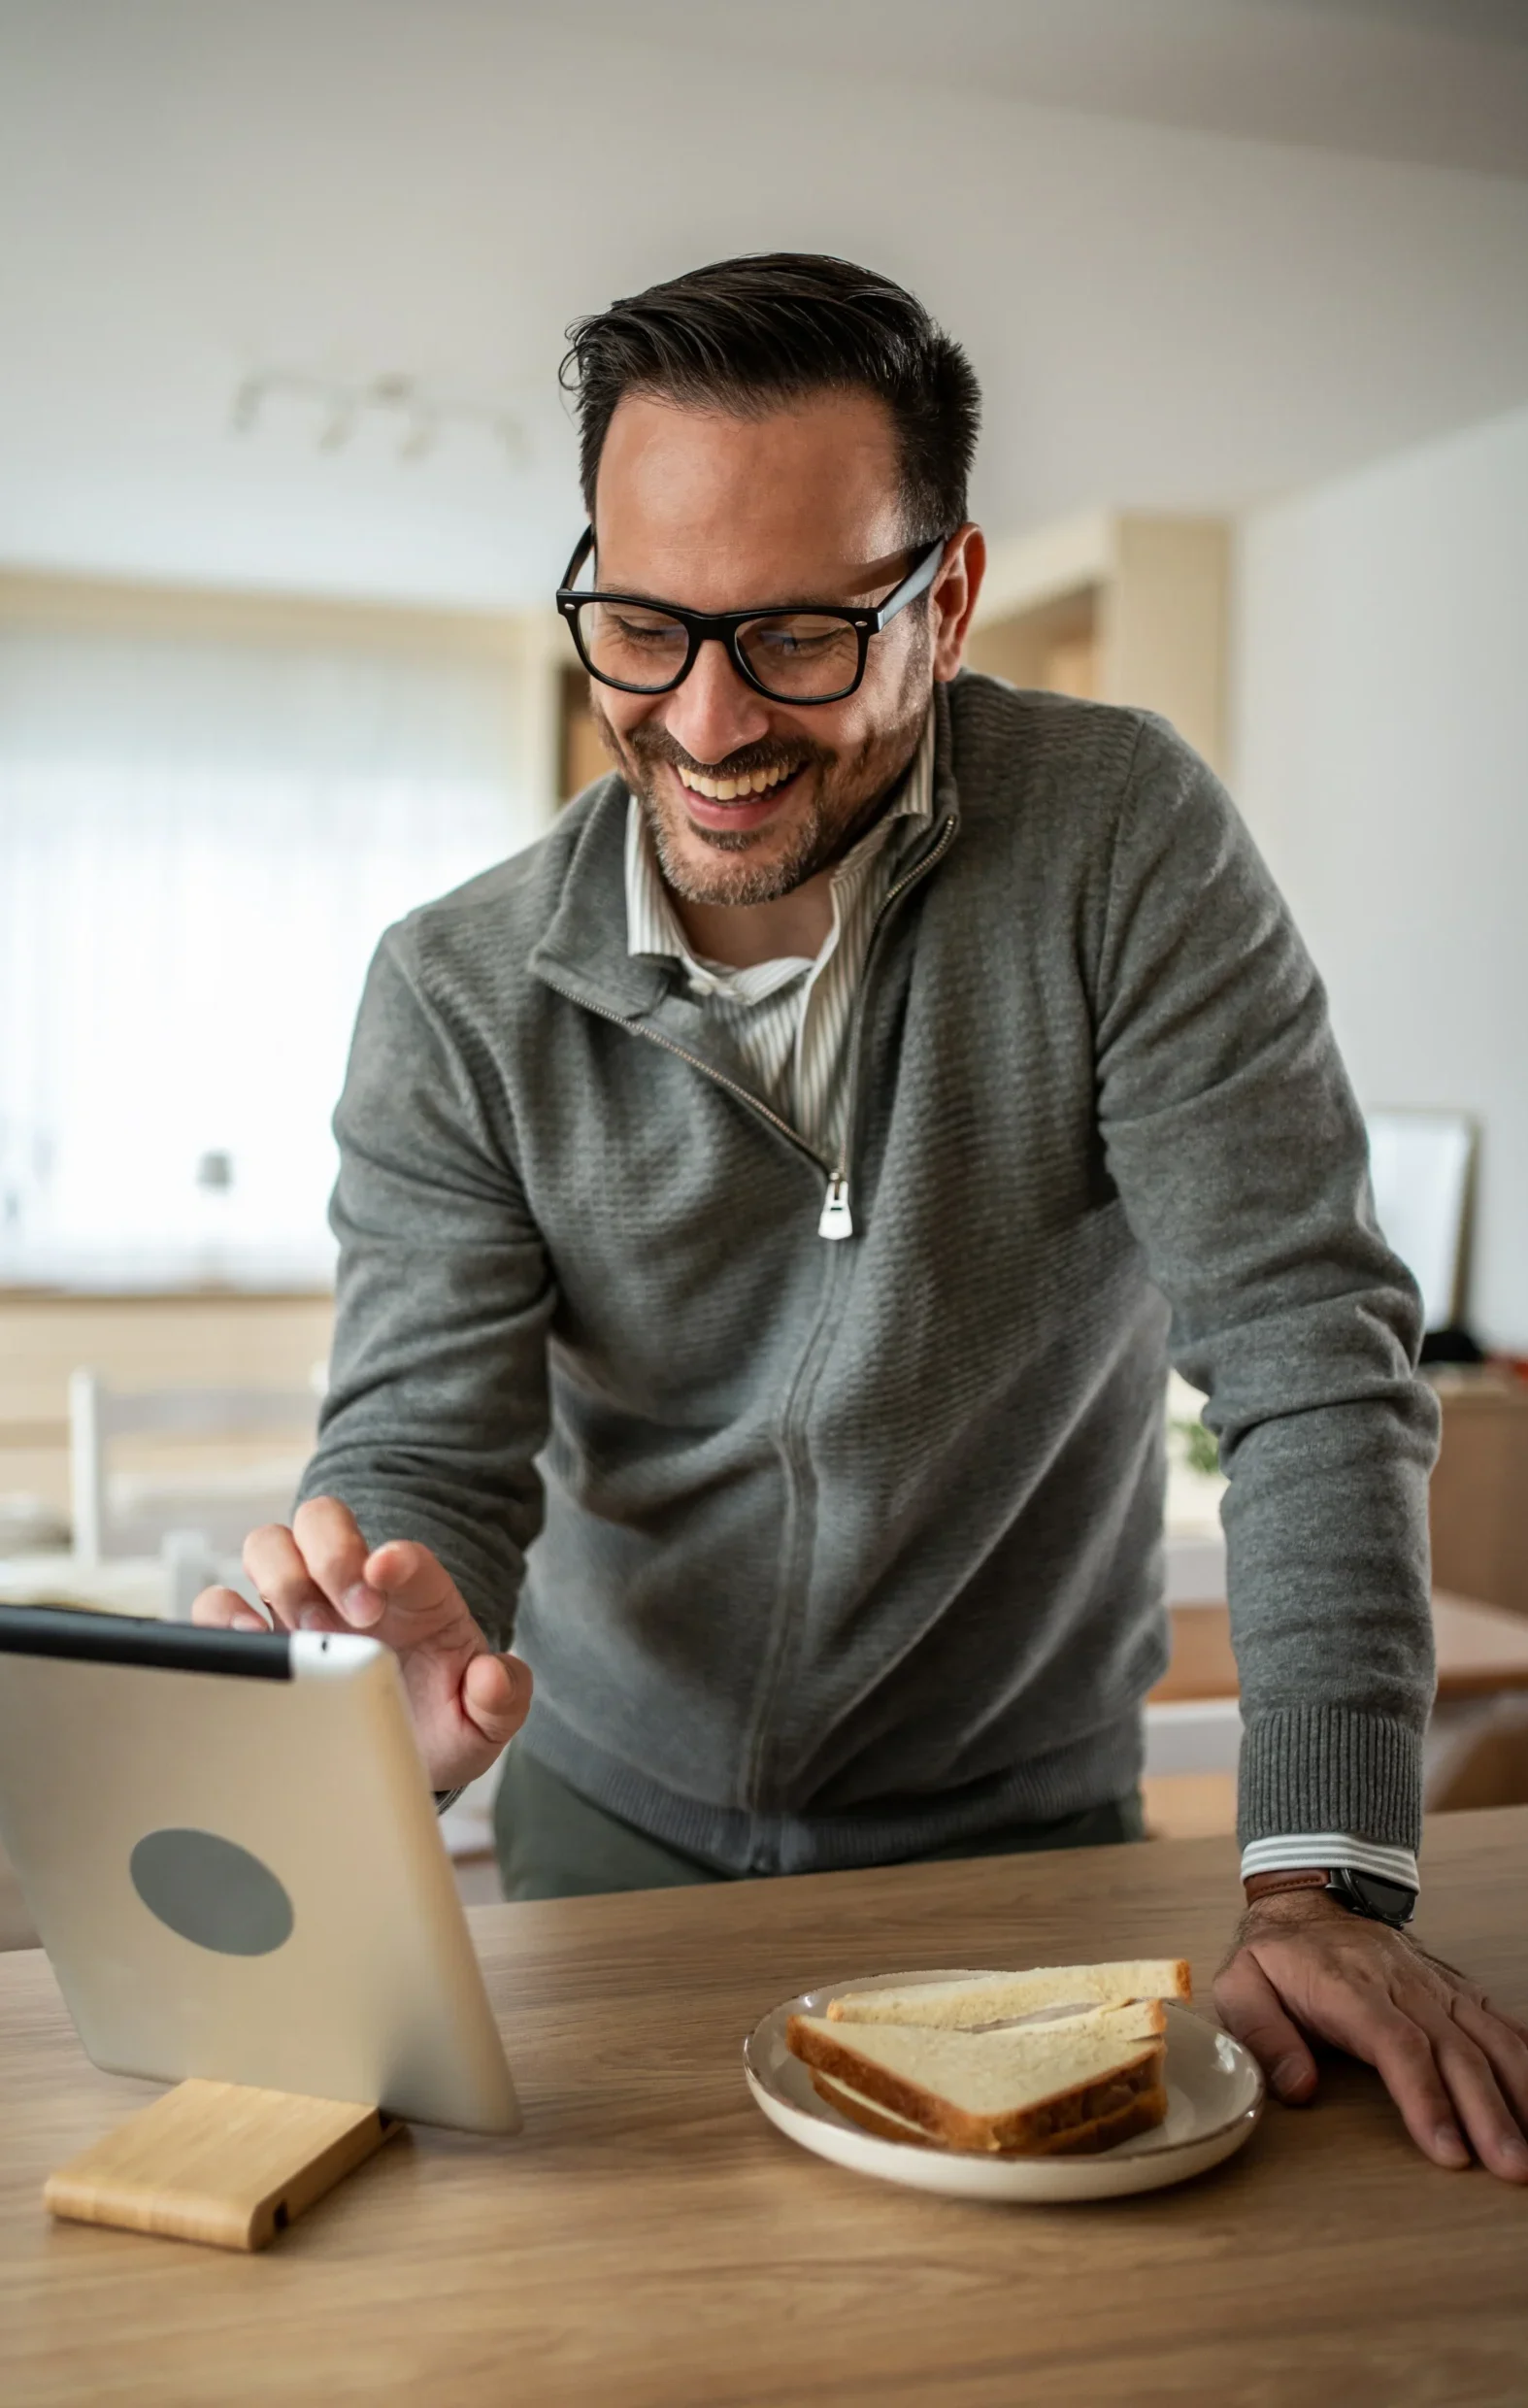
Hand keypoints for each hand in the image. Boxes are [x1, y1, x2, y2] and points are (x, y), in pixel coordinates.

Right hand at [191, 1495, 531, 1790]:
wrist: (396, 1758)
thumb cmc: (441, 1725)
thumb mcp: (482, 1722)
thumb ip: (503, 1698)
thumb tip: (490, 1676)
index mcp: (415, 1595)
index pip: (404, 1555)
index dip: (395, 1556)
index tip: (386, 1574)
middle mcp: (351, 1587)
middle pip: (321, 1519)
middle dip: (331, 1554)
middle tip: (352, 1613)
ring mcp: (299, 1607)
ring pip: (267, 1545)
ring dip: (280, 1578)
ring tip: (303, 1633)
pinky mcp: (257, 1640)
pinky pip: (217, 1603)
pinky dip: (222, 1615)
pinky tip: (248, 1646)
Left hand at [1214, 1890, 1527, 2181]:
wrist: (1311, 1898)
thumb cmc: (1276, 1956)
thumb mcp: (1240, 1986)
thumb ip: (1264, 2036)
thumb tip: (1300, 2089)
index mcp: (1349, 1987)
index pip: (1398, 2046)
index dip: (1427, 2099)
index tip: (1450, 2152)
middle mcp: (1403, 1986)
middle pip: (1456, 2052)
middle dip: (1489, 2114)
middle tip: (1513, 2167)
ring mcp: (1435, 1987)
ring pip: (1489, 2038)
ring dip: (1520, 2092)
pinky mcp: (1455, 1990)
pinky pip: (1500, 2022)